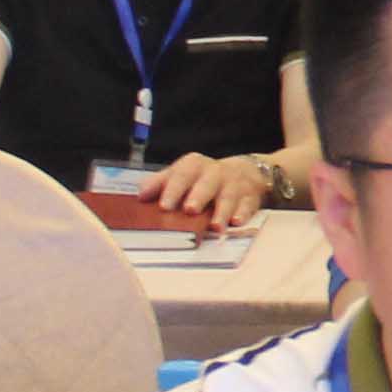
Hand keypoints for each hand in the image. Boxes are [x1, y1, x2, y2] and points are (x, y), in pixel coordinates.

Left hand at [148, 150, 273, 227]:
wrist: (246, 172)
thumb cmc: (205, 178)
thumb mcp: (183, 175)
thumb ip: (161, 183)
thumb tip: (141, 196)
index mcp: (195, 166)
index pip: (183, 173)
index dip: (173, 189)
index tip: (164, 206)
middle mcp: (215, 172)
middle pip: (207, 181)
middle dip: (198, 195)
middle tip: (189, 210)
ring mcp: (234, 184)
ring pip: (228, 195)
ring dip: (222, 210)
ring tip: (215, 226)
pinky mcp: (250, 197)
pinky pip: (248, 204)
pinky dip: (243, 213)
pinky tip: (237, 223)